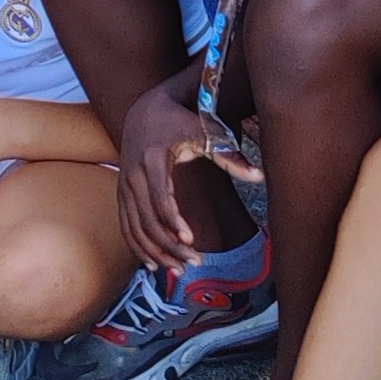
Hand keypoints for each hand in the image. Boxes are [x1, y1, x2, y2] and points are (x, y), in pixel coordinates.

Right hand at [118, 79, 215, 272]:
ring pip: (135, 228)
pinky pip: (125, 226)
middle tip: (194, 263)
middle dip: (169, 246)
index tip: (191, 240)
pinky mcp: (121, 194)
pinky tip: (153, 264)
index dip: (174, 222)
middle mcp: (133, 175)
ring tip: (178, 269)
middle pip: (147, 220)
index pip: (160, 199)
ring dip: (155, 252)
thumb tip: (259, 176)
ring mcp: (124, 186)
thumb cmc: (178, 121)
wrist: (144, 110)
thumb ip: (228, 155)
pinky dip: (137, 247)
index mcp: (152, 159)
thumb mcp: (203, 132)